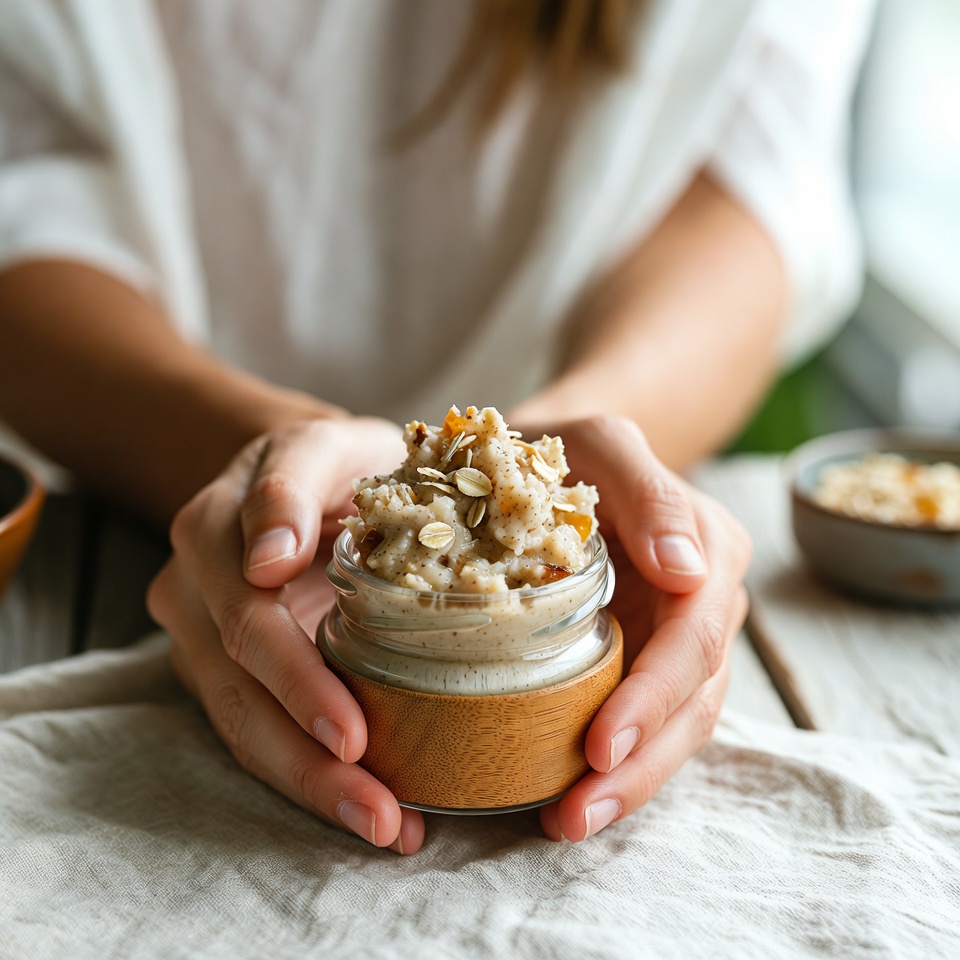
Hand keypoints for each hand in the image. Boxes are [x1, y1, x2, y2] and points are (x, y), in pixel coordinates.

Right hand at [147, 416, 426, 853]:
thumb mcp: (326, 446)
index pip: (251, 615)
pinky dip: (305, 775)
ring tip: (383, 824)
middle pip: (243, 684)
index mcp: (214, 526)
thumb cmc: (335, 463)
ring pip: (242, 722)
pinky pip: (254, 730)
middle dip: (310, 752)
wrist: (302, 475)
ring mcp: (199, 634)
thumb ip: (295, 483)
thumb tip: (267, 558)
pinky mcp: (219, 671)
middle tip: (379, 807)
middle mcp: (193, 587)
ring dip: (309, 782)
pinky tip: (364, 806)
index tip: (348, 730)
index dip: (298, 676)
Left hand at [520, 415, 750, 841]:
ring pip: (675, 725)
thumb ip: (649, 493)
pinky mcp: (644, 656)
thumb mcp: (602, 443)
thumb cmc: (568, 445)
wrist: (552, 453)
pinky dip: (616, 762)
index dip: (651, 699)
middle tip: (574, 814)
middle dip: (639, 763)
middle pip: (691, 699)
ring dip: (629, 781)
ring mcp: (677, 635)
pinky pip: (643, 718)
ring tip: (566, 822)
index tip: (599, 745)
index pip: (693, 640)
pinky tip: (568, 795)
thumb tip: (688, 571)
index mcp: (706, 550)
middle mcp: (704, 601)